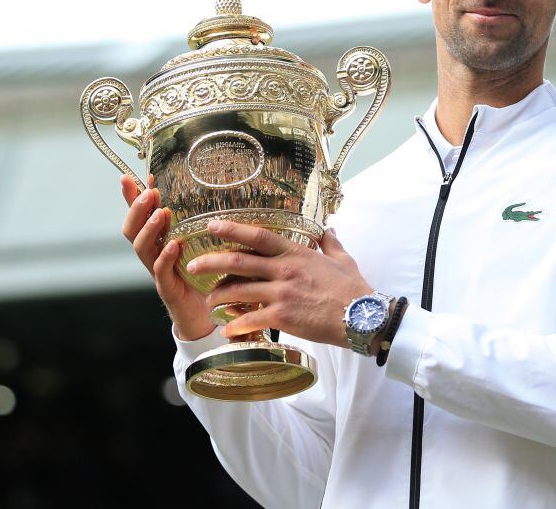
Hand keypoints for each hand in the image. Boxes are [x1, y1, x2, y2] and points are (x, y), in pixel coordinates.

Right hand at [120, 175, 214, 340]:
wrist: (208, 318)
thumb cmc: (207, 278)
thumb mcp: (206, 245)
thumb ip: (205, 226)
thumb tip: (219, 194)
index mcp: (161, 242)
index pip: (141, 216)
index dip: (134, 198)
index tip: (132, 176)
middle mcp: (155, 256)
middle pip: (133, 230)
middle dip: (136, 209)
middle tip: (147, 192)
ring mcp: (159, 273)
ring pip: (142, 249)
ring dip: (149, 229)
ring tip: (159, 213)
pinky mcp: (168, 290)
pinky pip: (160, 272)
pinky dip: (165, 257)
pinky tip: (172, 245)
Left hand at [187, 220, 372, 346]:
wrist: (361, 317)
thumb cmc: (353, 289)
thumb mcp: (343, 259)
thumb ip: (330, 243)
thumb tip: (328, 230)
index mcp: (296, 254)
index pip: (258, 236)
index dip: (232, 230)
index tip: (212, 226)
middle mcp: (284, 271)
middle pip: (238, 262)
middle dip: (210, 262)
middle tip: (193, 265)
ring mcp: (281, 294)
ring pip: (238, 291)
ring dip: (219, 296)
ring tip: (209, 301)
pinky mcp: (282, 317)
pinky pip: (250, 319)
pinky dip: (235, 325)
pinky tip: (226, 330)